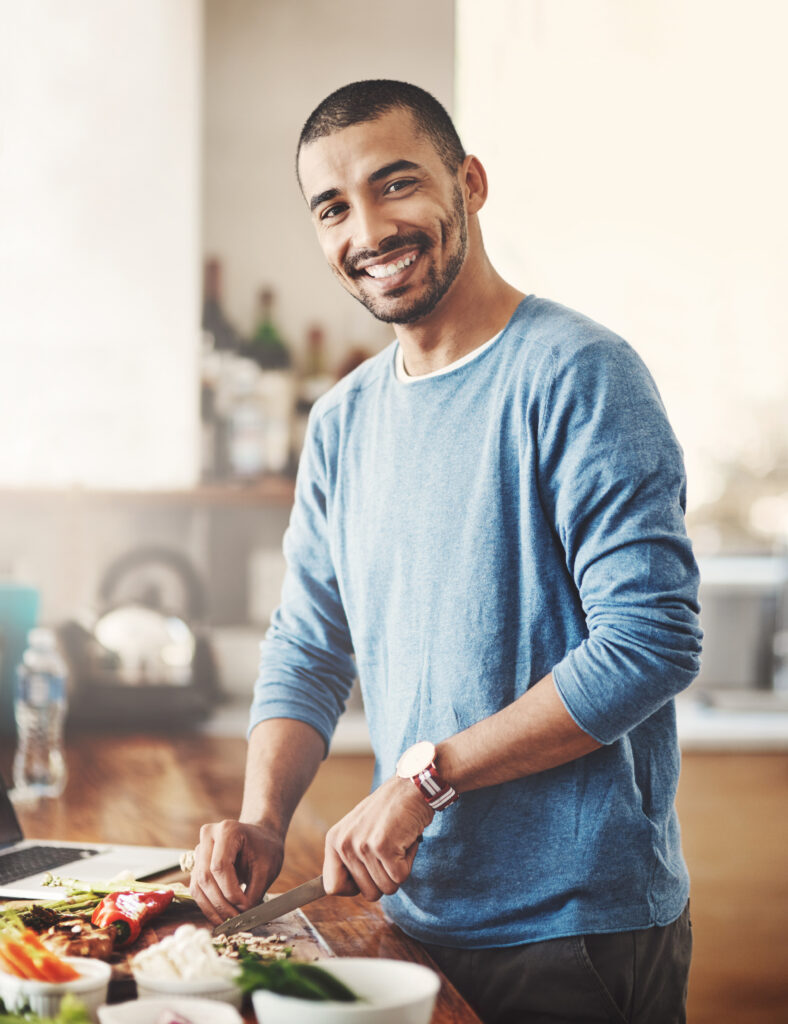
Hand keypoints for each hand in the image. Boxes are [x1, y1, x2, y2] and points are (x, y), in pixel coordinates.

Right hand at [190, 819, 283, 925]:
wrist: (260, 838)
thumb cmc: (266, 849)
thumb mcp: (267, 868)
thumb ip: (254, 892)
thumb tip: (242, 916)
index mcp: (227, 830)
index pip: (220, 866)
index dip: (229, 891)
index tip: (244, 906)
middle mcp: (208, 837)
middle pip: (205, 876)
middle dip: (220, 903)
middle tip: (236, 920)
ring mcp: (200, 849)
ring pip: (198, 885)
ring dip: (212, 908)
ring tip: (228, 923)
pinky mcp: (197, 864)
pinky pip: (197, 888)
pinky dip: (208, 905)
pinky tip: (220, 917)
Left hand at [322, 776, 433, 900]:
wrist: (411, 787)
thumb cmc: (389, 812)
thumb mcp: (358, 831)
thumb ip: (350, 858)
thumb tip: (347, 889)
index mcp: (334, 840)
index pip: (332, 887)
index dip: (354, 888)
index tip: (368, 875)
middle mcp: (344, 843)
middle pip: (367, 893)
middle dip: (385, 877)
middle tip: (389, 850)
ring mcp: (362, 846)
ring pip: (386, 888)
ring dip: (398, 869)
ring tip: (397, 843)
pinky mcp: (383, 847)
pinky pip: (400, 877)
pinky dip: (409, 862)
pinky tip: (405, 841)